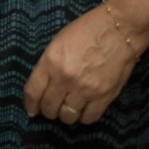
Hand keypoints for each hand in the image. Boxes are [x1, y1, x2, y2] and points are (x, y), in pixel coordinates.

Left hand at [23, 5, 137, 124]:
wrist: (118, 29)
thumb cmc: (86, 31)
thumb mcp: (57, 43)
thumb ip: (49, 65)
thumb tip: (43, 86)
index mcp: (50, 62)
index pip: (33, 91)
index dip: (30, 104)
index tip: (31, 110)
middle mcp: (65, 78)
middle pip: (49, 107)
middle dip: (47, 111)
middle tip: (51, 108)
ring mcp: (85, 89)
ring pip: (68, 116)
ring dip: (65, 115)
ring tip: (68, 109)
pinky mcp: (104, 96)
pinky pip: (89, 118)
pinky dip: (84, 117)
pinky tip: (83, 110)